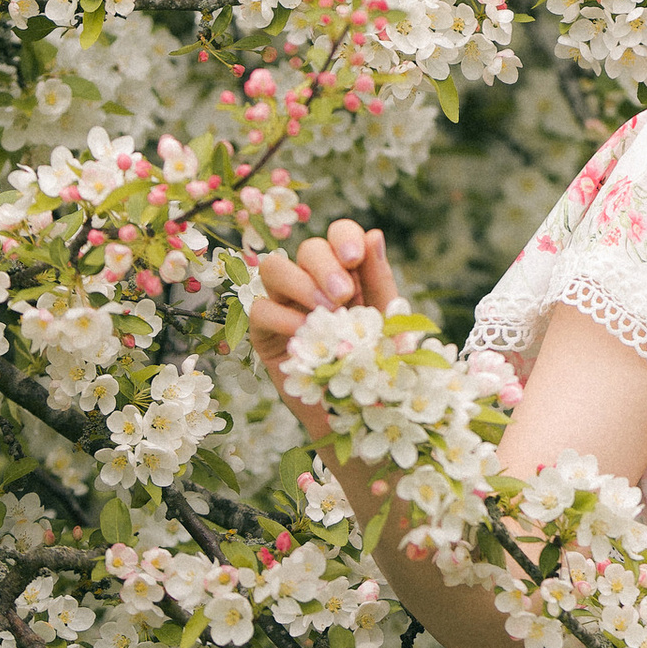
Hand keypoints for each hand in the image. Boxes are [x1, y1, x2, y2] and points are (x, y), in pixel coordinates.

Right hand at [249, 218, 399, 436]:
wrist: (361, 414)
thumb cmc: (377, 364)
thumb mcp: (387, 321)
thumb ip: (379, 279)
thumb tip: (374, 234)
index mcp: (347, 272)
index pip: (338, 233)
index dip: (343, 236)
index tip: (355, 258)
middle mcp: (313, 282)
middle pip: (307, 247)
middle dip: (325, 265)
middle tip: (345, 295)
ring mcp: (285, 304)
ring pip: (273, 267)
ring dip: (300, 282)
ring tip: (326, 311)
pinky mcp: (264, 333)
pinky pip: (259, 309)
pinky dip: (282, 316)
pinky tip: (304, 332)